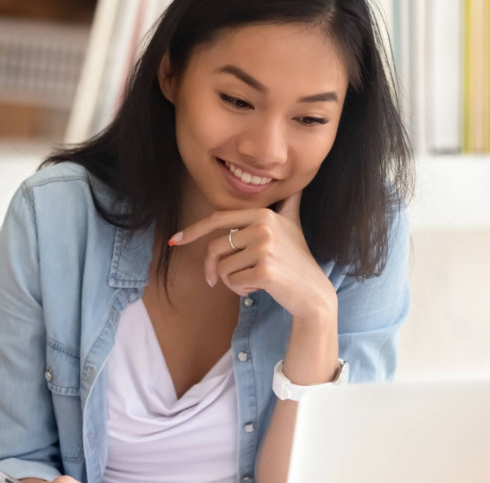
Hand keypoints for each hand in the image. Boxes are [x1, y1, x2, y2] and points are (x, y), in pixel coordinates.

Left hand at [168, 192, 335, 318]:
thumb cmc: (297, 260)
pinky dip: (239, 290)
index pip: (218, 219)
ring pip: (222, 268)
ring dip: (230, 281)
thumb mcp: (292, 225)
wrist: (313, 292)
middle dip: (212, 267)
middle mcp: (264, 227)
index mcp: (263, 214)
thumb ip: (287, 204)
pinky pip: (232, 282)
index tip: (176, 240)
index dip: (194, 230)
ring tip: (251, 280)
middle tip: (216, 280)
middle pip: (215, 247)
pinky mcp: (265, 271)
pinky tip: (258, 288)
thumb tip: (295, 184)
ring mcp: (265, 249)